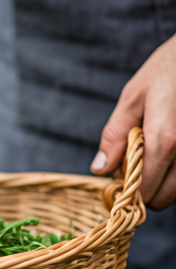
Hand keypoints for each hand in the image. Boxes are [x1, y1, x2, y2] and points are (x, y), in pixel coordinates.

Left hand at [91, 34, 175, 209]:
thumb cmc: (167, 70)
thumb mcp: (132, 98)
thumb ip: (115, 136)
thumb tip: (99, 170)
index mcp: (165, 140)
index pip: (146, 190)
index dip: (128, 191)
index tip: (118, 180)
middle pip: (165, 198)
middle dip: (146, 192)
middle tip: (133, 169)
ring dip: (163, 184)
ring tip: (150, 158)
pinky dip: (175, 174)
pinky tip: (166, 153)